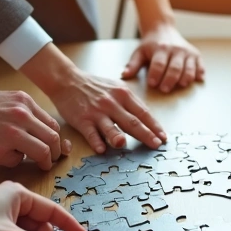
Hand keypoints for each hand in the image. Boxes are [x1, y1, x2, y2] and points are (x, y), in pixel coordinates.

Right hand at [22, 44, 165, 152]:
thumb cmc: (95, 87)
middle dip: (146, 134)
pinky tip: (101, 149)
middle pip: (132, 121)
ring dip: (118, 137)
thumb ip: (131, 103)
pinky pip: (90, 133)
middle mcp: (112, 103)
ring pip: (110, 127)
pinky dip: (96, 141)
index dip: (154, 126)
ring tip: (125, 144)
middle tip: (156, 145)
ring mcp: (96, 112)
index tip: (163, 137)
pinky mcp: (82, 119)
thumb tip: (147, 121)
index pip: (143, 112)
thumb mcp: (117, 88)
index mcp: (123, 94)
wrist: (68, 80)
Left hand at [122, 23, 204, 92]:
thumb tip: (124, 75)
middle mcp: (176, 50)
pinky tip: (197, 79)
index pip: (159, 63)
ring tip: (180, 85)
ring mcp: (187, 52)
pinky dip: (199, 73)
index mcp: (161, 49)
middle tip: (164, 89)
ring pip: (189, 68)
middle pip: (175, 67)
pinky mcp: (196, 55)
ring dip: (186, 77)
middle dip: (170, 79)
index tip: (152, 84)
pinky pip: (200, 65)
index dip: (156, 74)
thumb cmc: (150, 45)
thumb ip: (133, 65)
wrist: (163, 29)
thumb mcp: (139, 52)